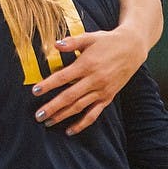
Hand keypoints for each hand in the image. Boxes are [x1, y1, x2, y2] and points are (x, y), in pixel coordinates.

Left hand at [31, 27, 147, 134]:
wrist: (132, 48)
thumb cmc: (107, 41)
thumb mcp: (89, 37)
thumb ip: (72, 42)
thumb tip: (55, 44)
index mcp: (87, 65)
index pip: (63, 77)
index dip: (48, 85)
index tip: (35, 91)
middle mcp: (94, 80)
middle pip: (69, 96)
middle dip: (52, 107)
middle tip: (38, 115)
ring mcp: (102, 91)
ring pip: (79, 107)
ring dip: (63, 116)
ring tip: (48, 122)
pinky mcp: (108, 97)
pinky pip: (94, 113)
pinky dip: (82, 123)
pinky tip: (70, 130)